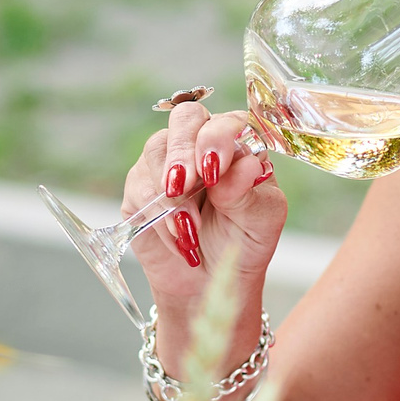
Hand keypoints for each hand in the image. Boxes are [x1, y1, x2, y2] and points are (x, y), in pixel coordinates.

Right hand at [119, 97, 286, 341]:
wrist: (211, 282)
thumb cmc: (243, 243)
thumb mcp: (260, 221)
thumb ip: (248, 192)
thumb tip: (245, 165)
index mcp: (238, 143)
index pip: (226, 120)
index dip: (216, 138)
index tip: (214, 169)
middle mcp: (201, 143)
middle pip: (184, 119)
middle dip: (182, 152)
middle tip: (184, 186)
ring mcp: (167, 162)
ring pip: (156, 151)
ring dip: (171, 195)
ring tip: (189, 231)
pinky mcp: (140, 187)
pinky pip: (139, 188)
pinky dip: (157, 217)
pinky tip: (178, 238)